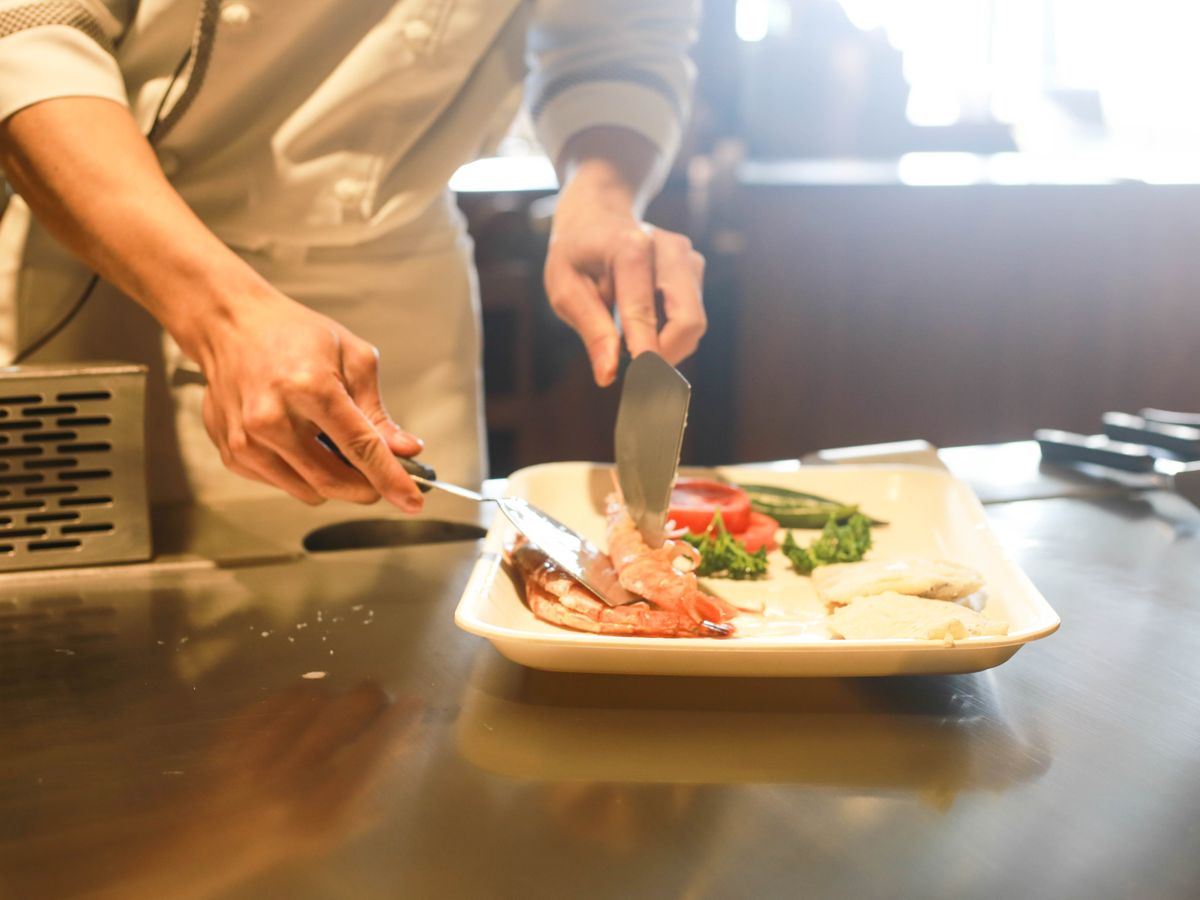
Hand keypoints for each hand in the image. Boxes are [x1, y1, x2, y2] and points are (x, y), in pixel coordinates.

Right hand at [180, 282, 425, 508]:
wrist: (230, 326)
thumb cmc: (293, 334)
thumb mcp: (352, 358)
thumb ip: (377, 412)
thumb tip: (404, 450)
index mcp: (308, 387)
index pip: (360, 448)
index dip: (391, 479)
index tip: (412, 501)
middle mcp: (272, 418)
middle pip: (334, 481)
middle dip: (367, 487)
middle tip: (382, 475)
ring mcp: (247, 440)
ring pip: (310, 491)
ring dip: (335, 481)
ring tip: (333, 444)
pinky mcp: (233, 454)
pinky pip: (284, 484)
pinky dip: (303, 473)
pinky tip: (301, 441)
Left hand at [545, 163, 705, 386]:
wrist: (598, 215)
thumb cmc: (576, 255)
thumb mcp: (565, 289)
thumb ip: (591, 330)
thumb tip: (608, 375)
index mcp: (630, 248)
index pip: (644, 313)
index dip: (647, 356)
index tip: (645, 390)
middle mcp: (669, 248)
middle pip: (689, 321)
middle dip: (666, 357)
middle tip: (638, 377)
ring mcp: (688, 257)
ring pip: (694, 323)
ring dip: (666, 346)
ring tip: (631, 342)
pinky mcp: (696, 269)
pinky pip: (691, 317)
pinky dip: (670, 333)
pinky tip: (644, 325)